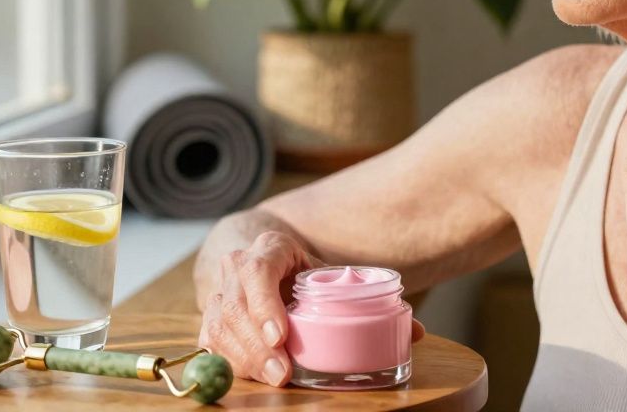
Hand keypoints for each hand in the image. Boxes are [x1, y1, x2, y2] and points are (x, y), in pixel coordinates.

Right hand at [198, 231, 427, 386]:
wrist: (260, 259)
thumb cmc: (302, 269)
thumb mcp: (331, 274)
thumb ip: (367, 299)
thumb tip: (417, 331)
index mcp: (269, 247)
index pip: (258, 271)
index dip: (265, 304)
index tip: (281, 335)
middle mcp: (235, 265)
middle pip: (236, 306)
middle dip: (258, 344)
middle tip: (283, 372)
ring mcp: (217, 292)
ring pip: (220, 327)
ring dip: (246, 358)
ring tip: (276, 377)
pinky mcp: (209, 318)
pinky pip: (211, 344)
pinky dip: (232, 362)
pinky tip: (254, 374)